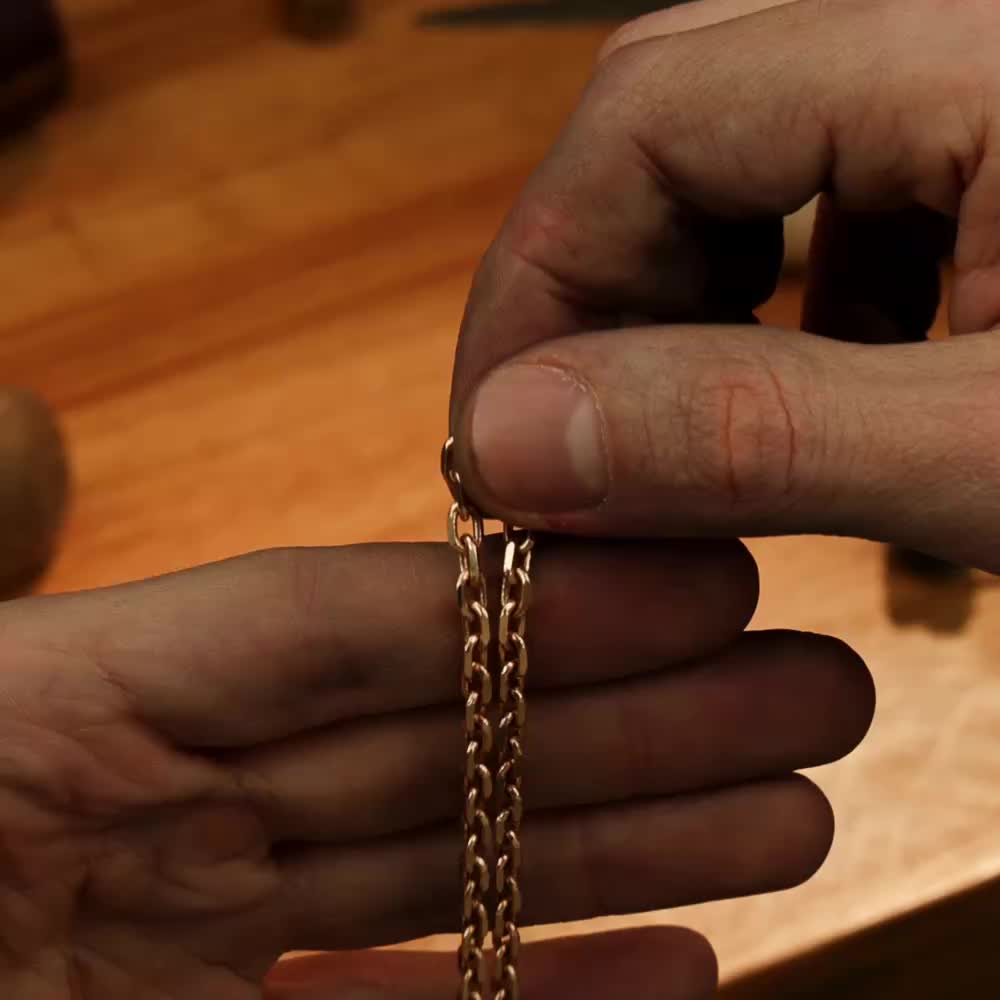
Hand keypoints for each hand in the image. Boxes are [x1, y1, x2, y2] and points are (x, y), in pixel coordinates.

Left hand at [0, 541, 871, 997]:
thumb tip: (439, 605)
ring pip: (446, 875)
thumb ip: (219, 674)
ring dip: (629, 852)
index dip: (521, 602)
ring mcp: (180, 937)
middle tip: (808, 691)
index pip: (334, 627)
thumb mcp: (18, 739)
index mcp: (63, 710)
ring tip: (790, 816)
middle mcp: (143, 815)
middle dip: (635, 715)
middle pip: (429, 741)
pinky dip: (540, 991)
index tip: (699, 584)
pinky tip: (680, 968)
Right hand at [449, 0, 999, 569]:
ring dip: (679, 300)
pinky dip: (776, 299)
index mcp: (977, 48)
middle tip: (578, 449)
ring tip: (686, 432)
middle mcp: (963, 32)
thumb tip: (504, 439)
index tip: (503, 450)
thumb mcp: (989, 459)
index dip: (538, 281)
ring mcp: (980, 86)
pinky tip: (809, 388)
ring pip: (745, 153)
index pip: (651, 110)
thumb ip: (750, 432)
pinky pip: (831, 191)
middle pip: (678, 116)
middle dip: (595, 292)